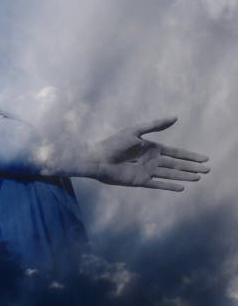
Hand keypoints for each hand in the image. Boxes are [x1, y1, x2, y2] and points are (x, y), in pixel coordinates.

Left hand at [93, 117, 208, 190]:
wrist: (97, 159)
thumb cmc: (113, 143)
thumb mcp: (135, 131)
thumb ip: (155, 125)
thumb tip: (175, 117)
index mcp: (151, 148)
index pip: (176, 153)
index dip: (190, 156)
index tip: (204, 158)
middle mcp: (151, 160)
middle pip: (176, 164)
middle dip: (192, 167)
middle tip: (208, 170)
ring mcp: (147, 171)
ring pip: (170, 174)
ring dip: (184, 176)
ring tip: (199, 177)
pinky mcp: (140, 181)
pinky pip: (158, 184)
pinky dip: (169, 186)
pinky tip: (182, 188)